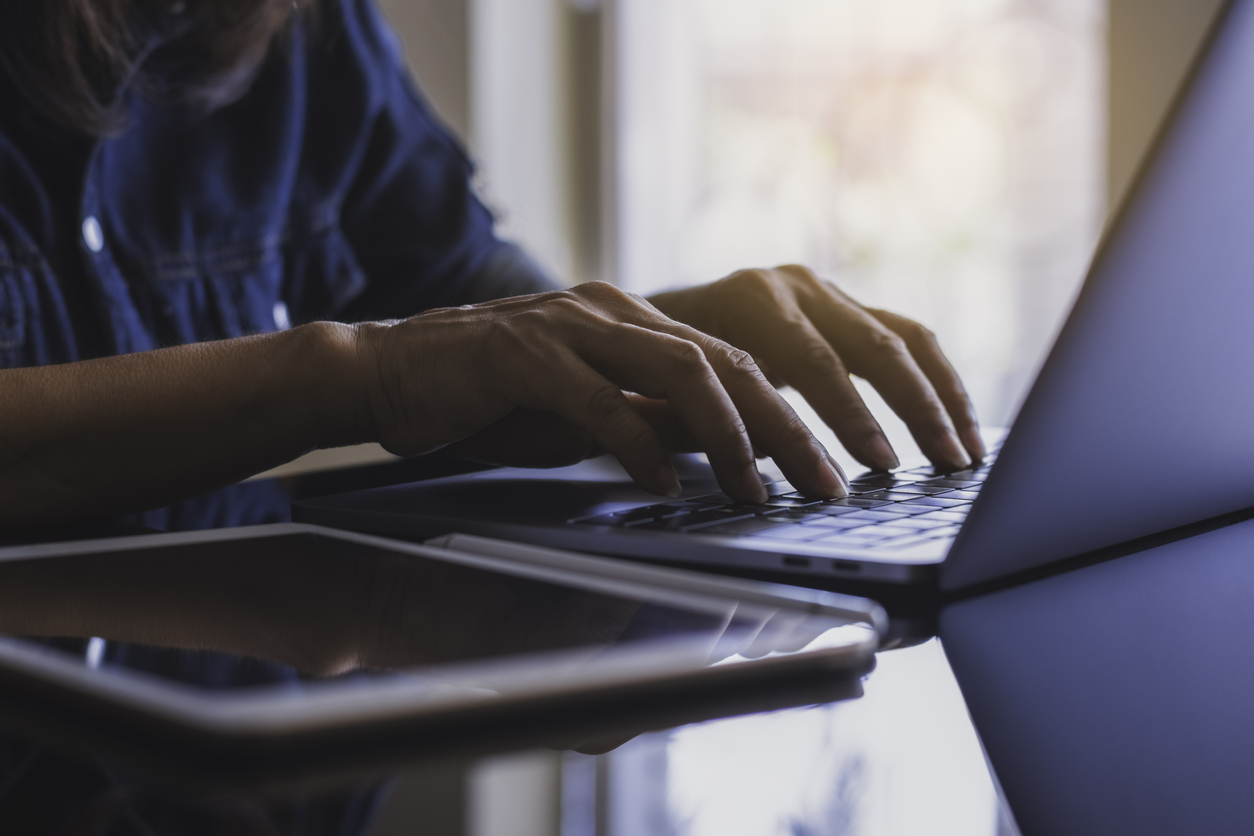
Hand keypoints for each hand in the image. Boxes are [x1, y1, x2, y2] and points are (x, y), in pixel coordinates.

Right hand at [354, 282, 847, 501]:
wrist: (385, 371)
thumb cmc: (487, 397)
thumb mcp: (585, 411)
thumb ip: (648, 418)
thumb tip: (719, 449)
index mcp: (630, 320)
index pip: (733, 361)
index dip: (789, 416)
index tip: (828, 468)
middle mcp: (609, 312)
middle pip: (724, 361)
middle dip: (784, 426)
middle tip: (826, 482)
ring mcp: (566, 326)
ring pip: (677, 368)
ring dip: (729, 433)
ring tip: (758, 487)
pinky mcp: (520, 354)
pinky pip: (597, 399)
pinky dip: (637, 442)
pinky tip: (663, 482)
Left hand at [649, 265, 983, 470]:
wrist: (649, 321)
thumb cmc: (653, 368)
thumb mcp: (670, 392)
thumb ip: (717, 421)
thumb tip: (773, 464)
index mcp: (748, 300)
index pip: (813, 361)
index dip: (849, 417)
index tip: (878, 468)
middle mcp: (794, 286)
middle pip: (874, 344)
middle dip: (916, 410)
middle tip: (944, 465)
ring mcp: (826, 293)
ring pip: (905, 338)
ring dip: (943, 398)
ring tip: (968, 455)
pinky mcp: (847, 309)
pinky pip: (908, 341)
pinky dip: (937, 385)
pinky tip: (959, 429)